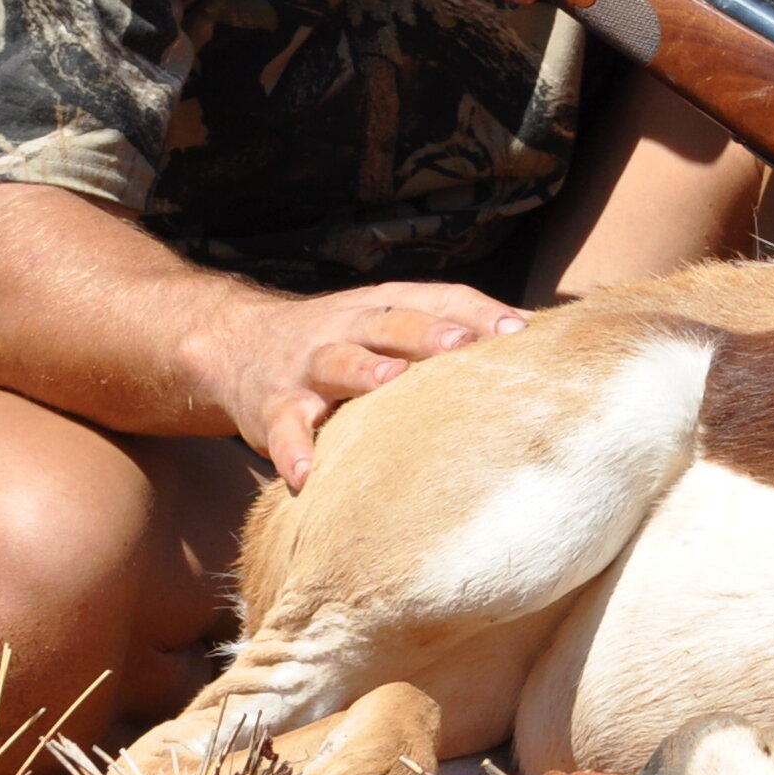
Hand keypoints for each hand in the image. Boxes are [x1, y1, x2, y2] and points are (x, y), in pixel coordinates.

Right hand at [201, 279, 527, 488]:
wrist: (236, 343)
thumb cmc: (343, 340)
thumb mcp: (389, 324)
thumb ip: (450, 330)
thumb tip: (538, 340)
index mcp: (385, 306)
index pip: (438, 298)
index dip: (477, 312)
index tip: (521, 330)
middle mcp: (347, 327)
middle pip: (390, 323)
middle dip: (425, 332)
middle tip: (463, 345)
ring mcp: (307, 366)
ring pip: (337, 361)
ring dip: (363, 371)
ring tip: (390, 383)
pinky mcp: (271, 406)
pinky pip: (282, 428)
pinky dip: (292, 450)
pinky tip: (305, 476)